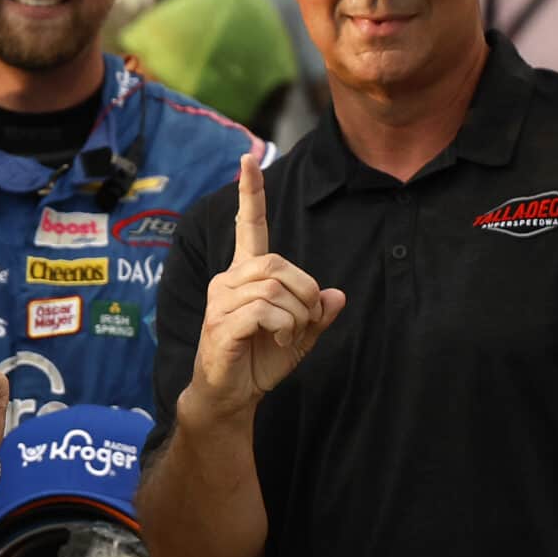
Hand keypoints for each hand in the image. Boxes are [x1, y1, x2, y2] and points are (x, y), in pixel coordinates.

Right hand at [187, 152, 343, 422]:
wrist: (231, 395)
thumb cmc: (259, 360)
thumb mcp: (300, 335)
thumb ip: (317, 313)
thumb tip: (336, 296)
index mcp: (245, 276)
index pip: (249, 227)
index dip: (250, 194)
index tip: (248, 161)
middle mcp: (228, 281)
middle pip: (278, 264)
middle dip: (304, 292)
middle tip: (303, 320)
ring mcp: (221, 302)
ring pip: (275, 288)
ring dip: (296, 315)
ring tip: (289, 335)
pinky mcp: (221, 324)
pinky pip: (265, 311)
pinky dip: (285, 327)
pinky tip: (280, 341)